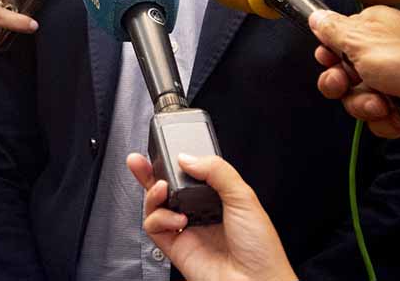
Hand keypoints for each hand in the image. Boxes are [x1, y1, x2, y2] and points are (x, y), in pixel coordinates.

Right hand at [127, 153, 295, 280]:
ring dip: (153, 194)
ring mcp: (186, 230)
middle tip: (138, 161)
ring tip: (162, 188)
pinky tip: (176, 219)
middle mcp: (199, 213)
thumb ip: (217, 171)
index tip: (164, 149)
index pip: (190, 174)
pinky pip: (154, 228)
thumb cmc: (261, 249)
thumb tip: (187, 157)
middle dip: (148, 173)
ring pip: (155, 207)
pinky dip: (159, 219)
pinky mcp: (176, 248)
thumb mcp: (245, 198)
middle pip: (166, 188)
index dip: (175, 162)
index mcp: (218, 198)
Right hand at [309, 6, 399, 137]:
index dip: (327, 56)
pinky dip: (385, 120)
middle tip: (345, 83)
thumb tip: (315, 16)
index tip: (328, 60)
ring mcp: (390, 83)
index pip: (334, 43)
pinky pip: (377, 120)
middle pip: (341, 75)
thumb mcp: (361, 40)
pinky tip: (398, 113)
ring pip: (356, 101)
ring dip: (364, 105)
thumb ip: (333, 30)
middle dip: (340, 84)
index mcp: (369, 30)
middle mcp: (378, 55)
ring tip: (381, 102)